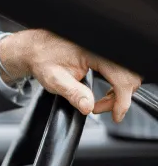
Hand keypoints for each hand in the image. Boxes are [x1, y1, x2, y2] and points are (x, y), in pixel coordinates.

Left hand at [0, 29, 141, 121]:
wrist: (36, 49)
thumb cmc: (43, 60)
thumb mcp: (55, 80)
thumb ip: (73, 93)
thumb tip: (88, 107)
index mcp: (96, 52)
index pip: (121, 77)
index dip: (122, 100)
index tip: (116, 116)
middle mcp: (104, 49)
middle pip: (129, 76)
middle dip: (120, 98)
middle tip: (99, 109)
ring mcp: (106, 51)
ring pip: (128, 75)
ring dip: (119, 93)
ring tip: (99, 103)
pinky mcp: (106, 55)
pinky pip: (122, 71)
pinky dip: (117, 86)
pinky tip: (105, 94)